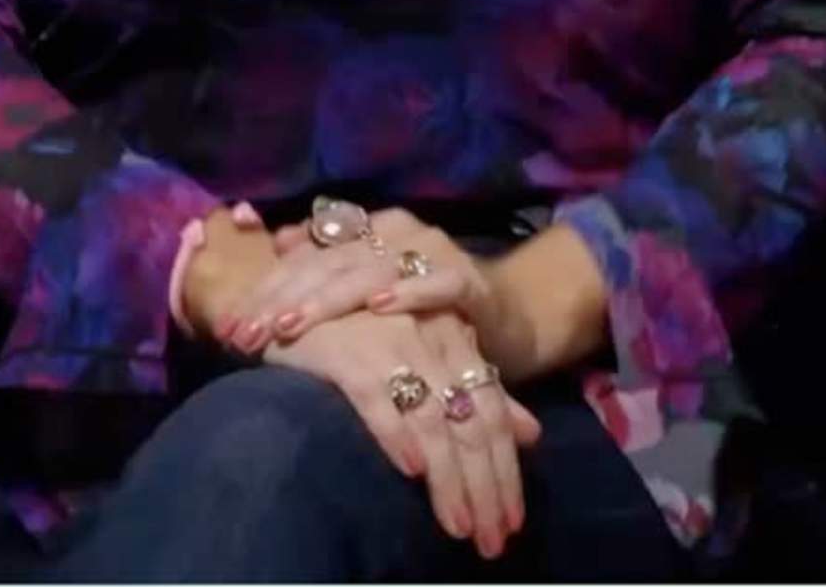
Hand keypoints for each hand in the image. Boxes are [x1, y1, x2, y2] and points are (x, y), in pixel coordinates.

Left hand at [221, 208, 605, 382]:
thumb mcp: (366, 292)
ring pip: (370, 271)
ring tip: (292, 325)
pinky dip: (410, 292)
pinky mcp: (469, 279)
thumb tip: (275, 241)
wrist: (506, 316)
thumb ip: (324, 267)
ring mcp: (432, 251)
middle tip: (246, 335)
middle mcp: (394, 232)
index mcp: (365, 232)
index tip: (227, 328)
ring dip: (329, 300)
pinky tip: (381, 306)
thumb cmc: (424, 309)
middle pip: (327, 265)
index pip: (303, 258)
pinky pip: (438, 282)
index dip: (264, 291)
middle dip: (281, 302)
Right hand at [260, 305, 537, 561]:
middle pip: (470, 423)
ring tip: (458, 526)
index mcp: (455, 337)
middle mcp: (430, 339)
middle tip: (492, 540)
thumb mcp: (429, 346)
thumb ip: (475, 387)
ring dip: (448, 480)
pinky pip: (377, 398)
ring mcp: (390, 344)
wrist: (295, 285)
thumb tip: (529, 434)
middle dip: (485, 486)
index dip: (505, 468)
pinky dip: (396, 434)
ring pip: (432, 421)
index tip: (512, 521)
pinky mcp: (346, 351)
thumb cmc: (363, 320)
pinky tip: (411, 471)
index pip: (491, 412)